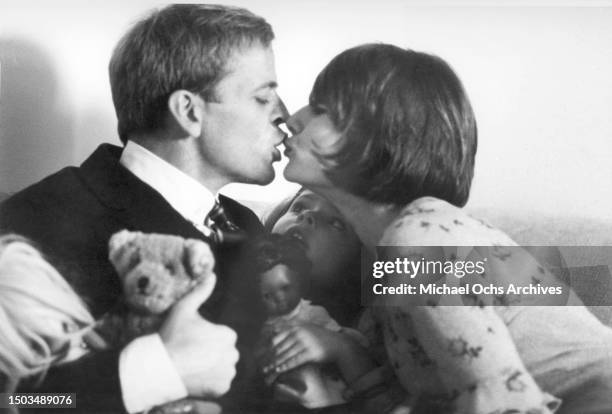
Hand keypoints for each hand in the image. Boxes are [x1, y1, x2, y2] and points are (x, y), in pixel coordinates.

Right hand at [159, 273, 238, 397]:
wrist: (159, 369)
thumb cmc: (172, 337)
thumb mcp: (183, 310)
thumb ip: (200, 292)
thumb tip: (211, 275)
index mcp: (228, 335)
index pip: (224, 336)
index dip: (208, 337)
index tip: (194, 340)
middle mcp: (233, 355)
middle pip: (225, 351)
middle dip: (213, 352)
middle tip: (193, 354)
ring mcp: (228, 373)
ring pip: (225, 367)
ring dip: (214, 367)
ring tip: (194, 365)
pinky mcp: (222, 389)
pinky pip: (221, 383)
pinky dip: (213, 381)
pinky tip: (198, 376)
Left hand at [263, 324, 340, 374]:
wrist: (336, 344)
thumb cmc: (319, 336)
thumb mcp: (305, 326)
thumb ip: (291, 326)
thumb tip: (273, 327)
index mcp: (296, 327)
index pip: (277, 338)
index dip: (269, 348)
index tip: (263, 355)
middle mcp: (299, 333)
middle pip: (279, 347)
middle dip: (270, 357)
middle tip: (263, 364)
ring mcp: (305, 343)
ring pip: (286, 355)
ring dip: (275, 363)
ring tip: (268, 369)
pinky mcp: (310, 353)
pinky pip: (295, 361)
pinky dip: (286, 366)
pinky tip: (279, 369)